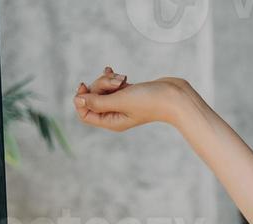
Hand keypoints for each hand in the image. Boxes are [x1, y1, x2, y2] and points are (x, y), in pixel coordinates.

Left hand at [72, 67, 191, 132]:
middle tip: (116, 83)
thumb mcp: (120, 101)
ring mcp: (122, 104)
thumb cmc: (150, 101)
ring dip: (109, 80)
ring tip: (123, 79)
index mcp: (111, 122)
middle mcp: (115, 114)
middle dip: (100, 85)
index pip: (85, 113)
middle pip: (94, 98)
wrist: (174, 97)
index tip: (84, 86)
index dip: (81, 99)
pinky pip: (112, 84)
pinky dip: (113, 78)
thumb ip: (98, 102)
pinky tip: (116, 73)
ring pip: (103, 89)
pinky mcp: (128, 94)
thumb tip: (78, 100)